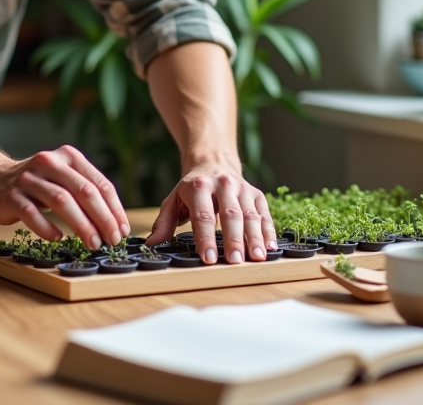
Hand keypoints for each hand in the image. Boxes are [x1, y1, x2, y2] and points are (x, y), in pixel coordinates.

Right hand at [0, 145, 129, 249]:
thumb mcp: (63, 178)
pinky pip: (32, 213)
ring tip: (93, 244)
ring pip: (61, 201)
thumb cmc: (37, 184)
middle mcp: (49, 162)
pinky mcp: (10, 196)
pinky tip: (58, 239)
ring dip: (81, 225)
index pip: (99, 183)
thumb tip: (115, 224)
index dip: (114, 209)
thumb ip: (85, 192)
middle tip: (112, 240)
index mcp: (68, 156)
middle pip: (83, 191)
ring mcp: (28, 179)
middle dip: (102, 218)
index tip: (122, 230)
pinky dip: (47, 228)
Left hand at [147, 162, 276, 264]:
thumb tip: (152, 244)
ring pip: (250, 214)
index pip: (202, 216)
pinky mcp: (256, 193)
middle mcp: (222, 185)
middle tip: (235, 261)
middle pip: (230, 215)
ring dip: (255, 237)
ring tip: (257, 258)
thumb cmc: (192, 188)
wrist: (213, 161)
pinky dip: (268, 231)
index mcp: (198, 187)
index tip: (208, 259)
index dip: (205, 238)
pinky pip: (264, 213)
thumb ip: (164, 223)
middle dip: (233, 240)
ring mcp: (242, 188)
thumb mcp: (173, 200)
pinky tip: (270, 247)